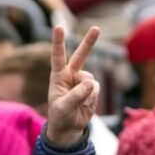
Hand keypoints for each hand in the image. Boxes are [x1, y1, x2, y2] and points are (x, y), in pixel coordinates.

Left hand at [47, 26, 100, 145]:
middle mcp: (70, 74)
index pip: (57, 56)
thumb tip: (91, 83)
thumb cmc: (60, 116)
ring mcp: (82, 80)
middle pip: (81, 55)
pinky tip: (86, 104)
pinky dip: (93, 97)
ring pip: (90, 79)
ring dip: (87, 92)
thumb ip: (76, 95)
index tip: (59, 26)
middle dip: (89, 42)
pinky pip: (96, 88)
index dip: (58, 41)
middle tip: (96, 28)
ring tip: (79, 103)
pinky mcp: (92, 88)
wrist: (69, 127)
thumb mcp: (63, 107)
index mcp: (58, 76)